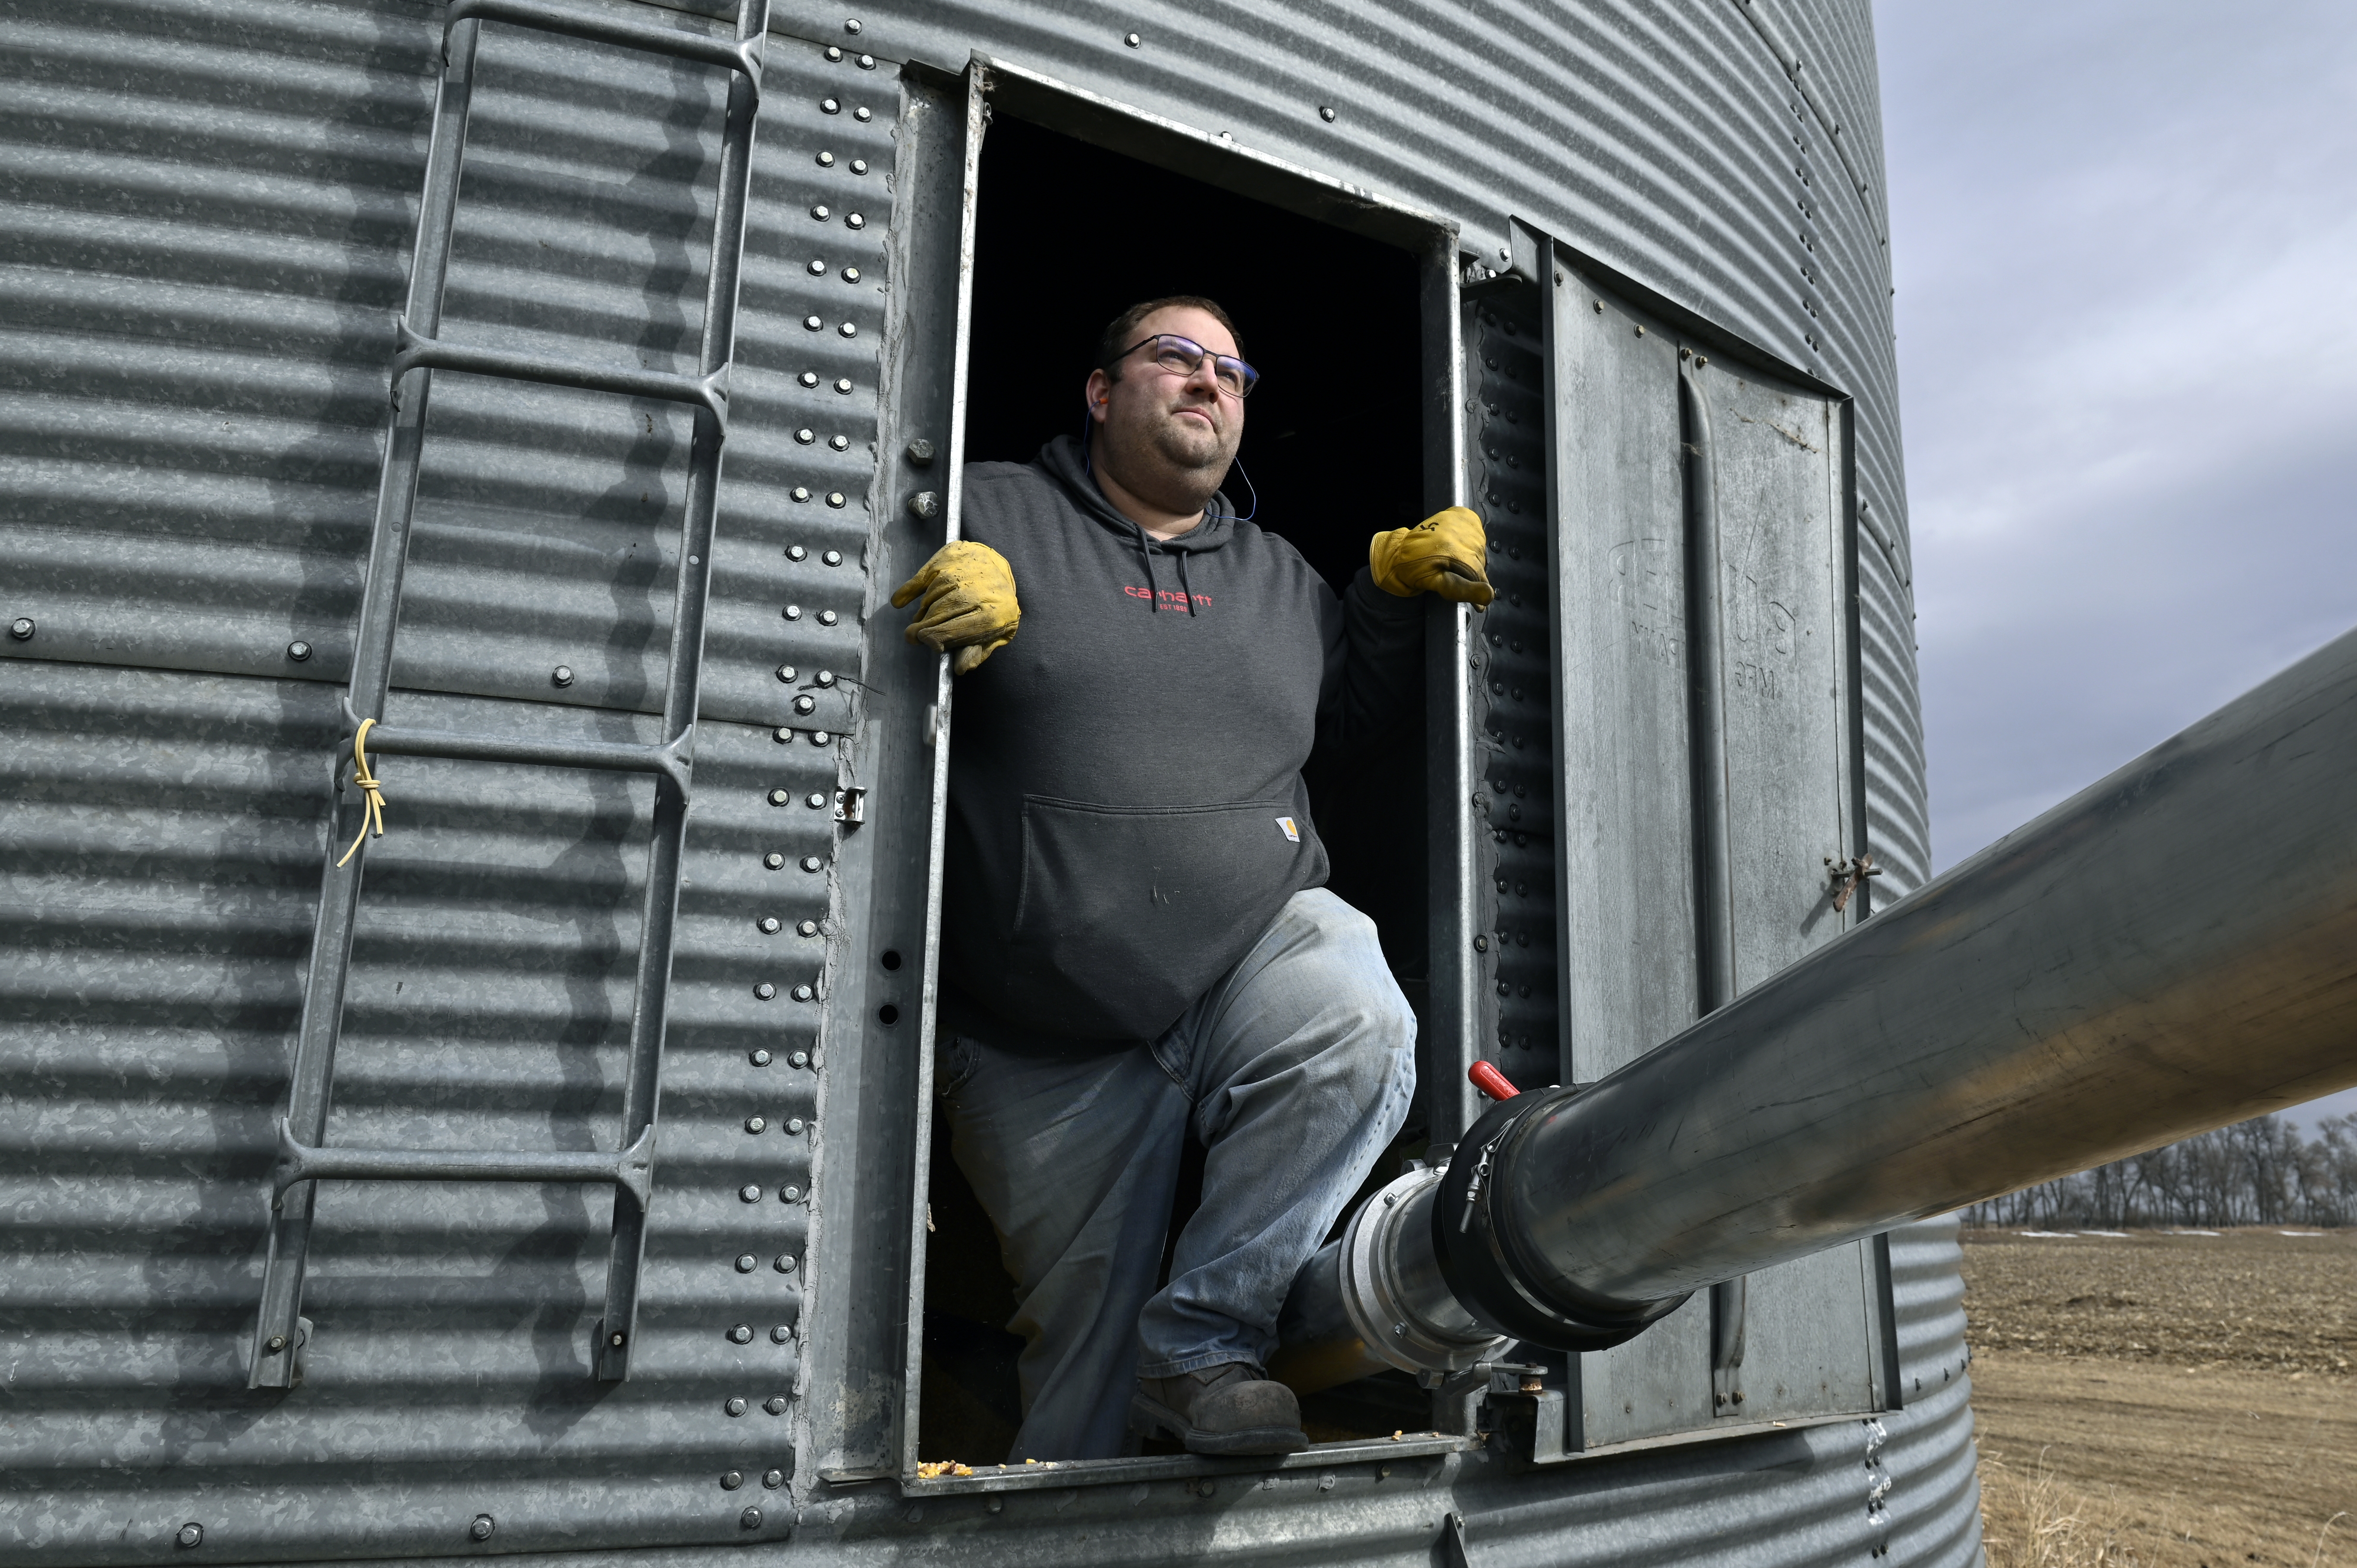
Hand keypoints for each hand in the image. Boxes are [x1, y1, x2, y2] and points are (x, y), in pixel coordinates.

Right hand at [890, 540, 1020, 673]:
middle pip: (937, 615)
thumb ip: (978, 651)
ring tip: (923, 619)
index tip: (928, 645)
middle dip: (922, 629)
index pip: (952, 631)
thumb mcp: (997, 632)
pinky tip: (899, 601)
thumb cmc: (996, 603)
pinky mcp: (947, 559)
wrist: (999, 564)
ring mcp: (960, 573)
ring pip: (930, 599)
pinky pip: (921, 580)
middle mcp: (976, 593)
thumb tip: (960, 668)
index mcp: (993, 616)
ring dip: (922, 612)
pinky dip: (908, 592)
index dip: (934, 640)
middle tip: (913, 638)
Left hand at [1368, 506, 1493, 606]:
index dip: (1476, 588)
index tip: (1475, 602)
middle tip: (1449, 571)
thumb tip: (1488, 595)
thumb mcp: (1437, 584)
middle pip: (1479, 561)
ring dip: (1469, 556)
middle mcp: (1464, 534)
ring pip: (1479, 548)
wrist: (1400, 551)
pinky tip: (1456, 546)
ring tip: (1449, 558)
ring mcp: (1465, 522)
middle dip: (1469, 571)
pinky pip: (1477, 532)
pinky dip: (1470, 541)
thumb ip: (1462, 589)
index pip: (1479, 573)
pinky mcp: (1464, 515)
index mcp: (1457, 552)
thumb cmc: (1415, 570)